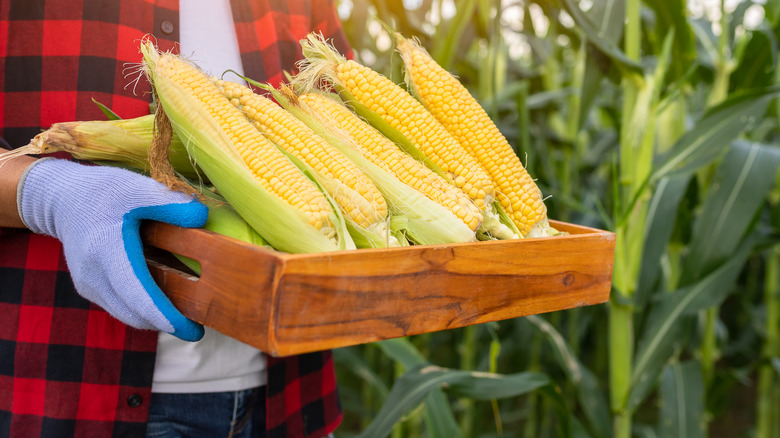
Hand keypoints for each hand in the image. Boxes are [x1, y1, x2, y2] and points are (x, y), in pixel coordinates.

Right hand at [18, 158, 207, 340]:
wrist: (62, 199)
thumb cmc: (102, 191)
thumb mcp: (136, 188)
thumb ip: (168, 202)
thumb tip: (201, 217)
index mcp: (106, 252)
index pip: (138, 295)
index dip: (165, 316)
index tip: (191, 331)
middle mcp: (94, 276)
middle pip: (135, 313)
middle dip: (167, 324)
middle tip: (198, 327)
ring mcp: (89, 286)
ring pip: (127, 315)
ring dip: (155, 320)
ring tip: (186, 317)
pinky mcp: (90, 288)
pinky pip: (120, 307)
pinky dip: (142, 311)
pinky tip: (163, 303)